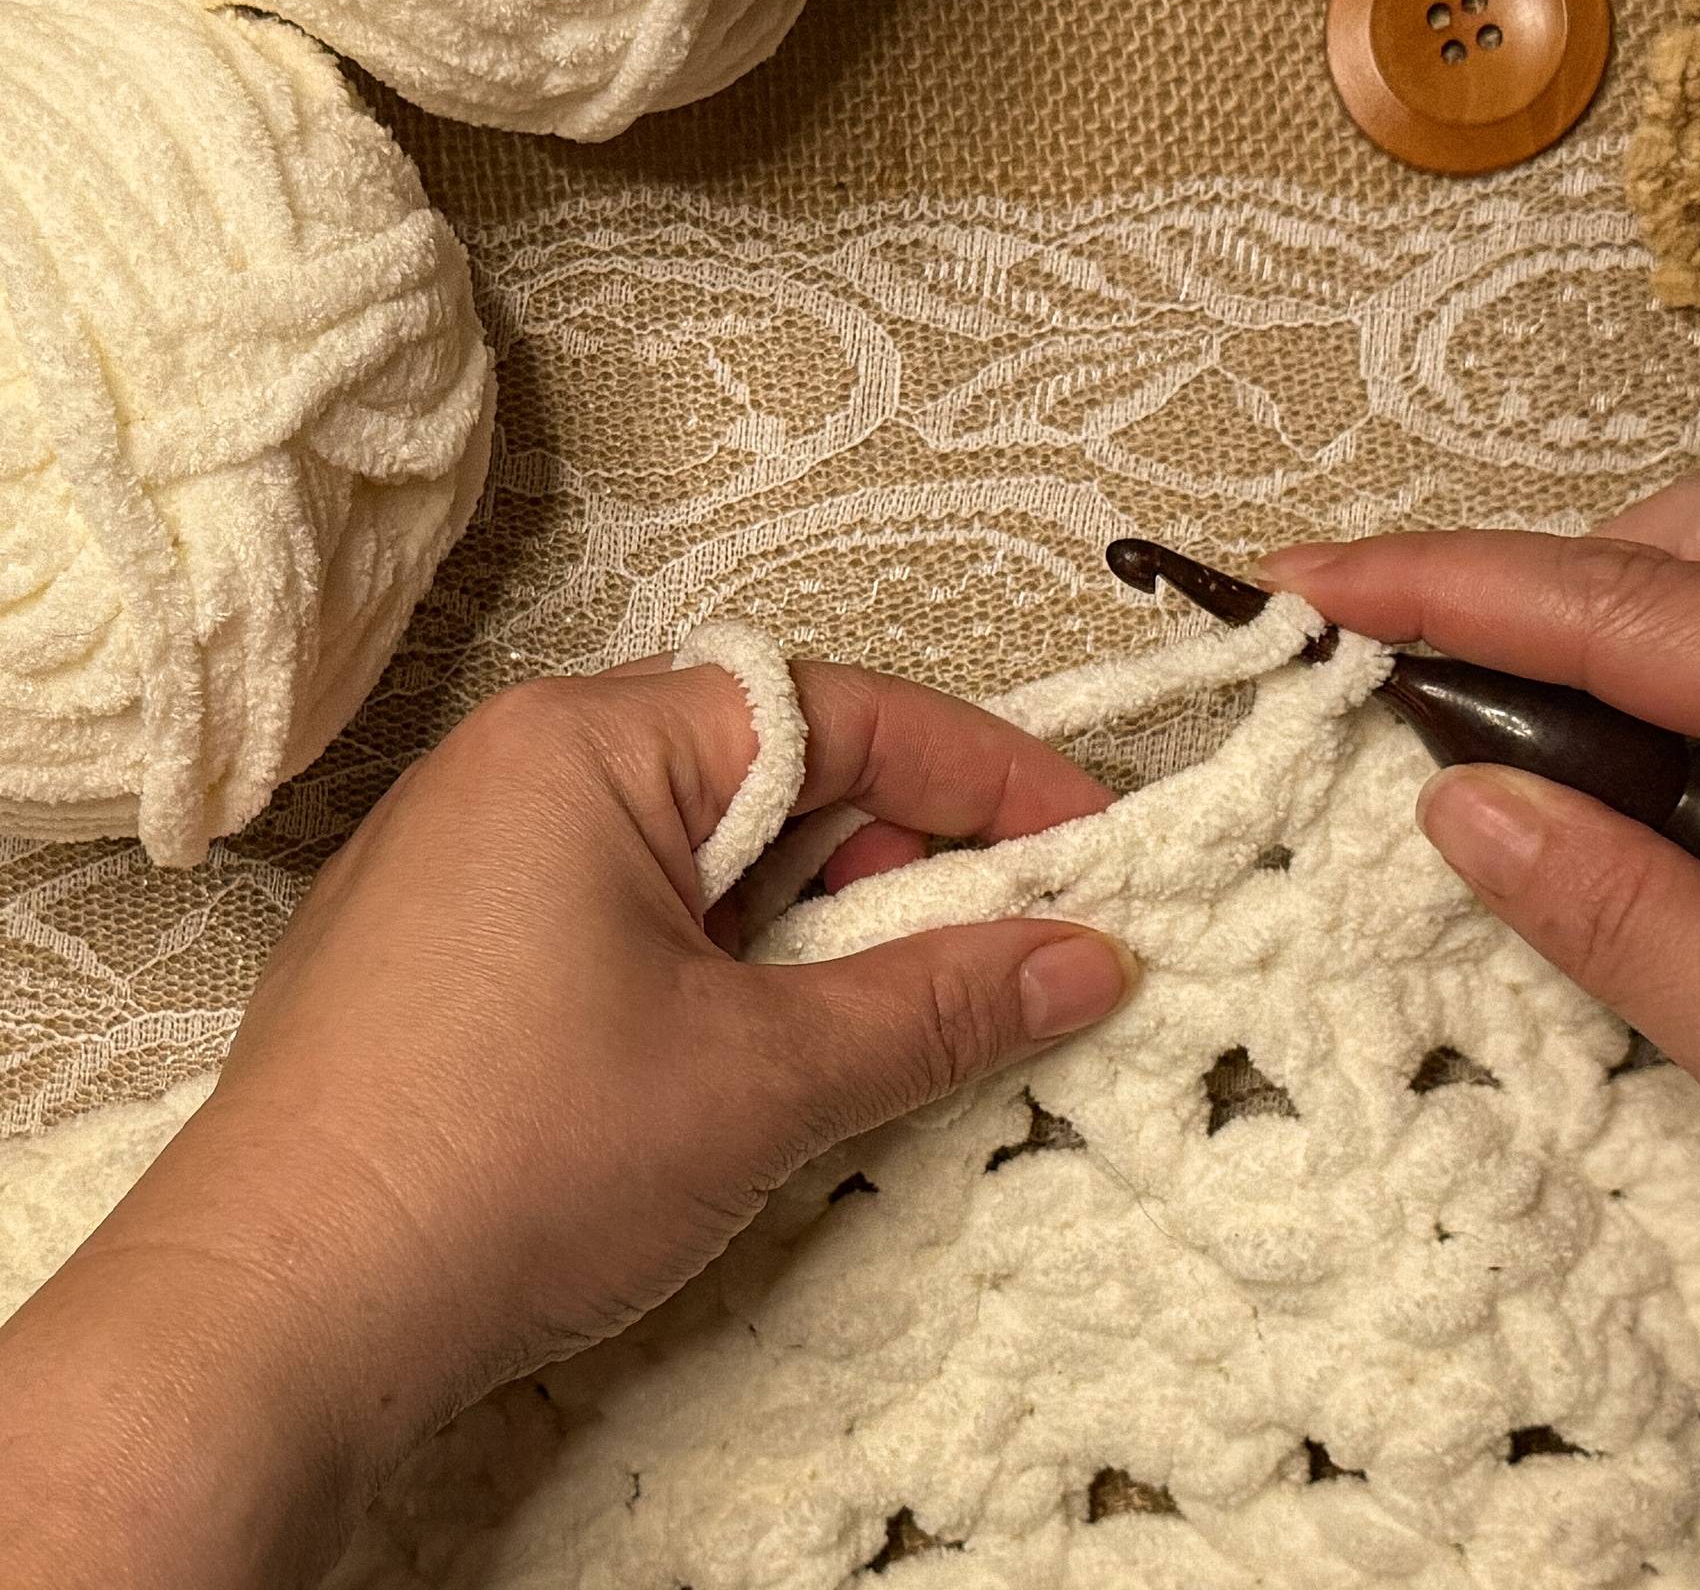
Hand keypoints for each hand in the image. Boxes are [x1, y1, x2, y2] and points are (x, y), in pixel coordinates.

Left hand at [0, 654, 1128, 1589]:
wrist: (268, 1328)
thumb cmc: (505, 1161)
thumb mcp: (762, 1076)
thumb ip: (940, 1003)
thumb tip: (1085, 958)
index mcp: (591, 741)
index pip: (839, 714)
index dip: (983, 776)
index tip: (1089, 843)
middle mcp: (520, 765)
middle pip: (770, 775)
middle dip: (894, 863)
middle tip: (997, 951)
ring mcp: (465, 857)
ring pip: (699, 850)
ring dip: (808, 925)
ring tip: (879, 1023)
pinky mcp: (440, 949)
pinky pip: (623, 907)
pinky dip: (718, 960)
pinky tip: (754, 1052)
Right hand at [1266, 475, 1699, 1540]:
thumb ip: (1630, 923)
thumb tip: (1464, 804)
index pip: (1630, 609)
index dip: (1446, 583)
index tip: (1308, 576)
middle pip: (1696, 536)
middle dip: (1529, 578)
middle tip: (1396, 663)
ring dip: (1622, 619)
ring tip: (1521, 733)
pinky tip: (1671, 776)